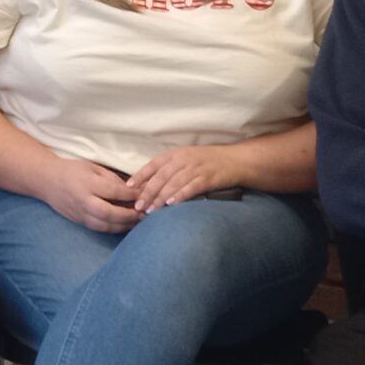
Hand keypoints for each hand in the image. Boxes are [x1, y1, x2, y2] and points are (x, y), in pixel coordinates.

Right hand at [37, 156, 140, 233]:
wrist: (47, 181)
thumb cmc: (72, 170)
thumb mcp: (93, 167)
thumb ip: (112, 179)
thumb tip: (134, 190)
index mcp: (87, 182)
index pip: (113, 191)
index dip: (131, 195)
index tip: (145, 194)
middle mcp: (83, 200)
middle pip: (110, 212)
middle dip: (129, 215)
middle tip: (145, 213)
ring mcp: (80, 213)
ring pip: (105, 225)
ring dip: (124, 225)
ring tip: (138, 222)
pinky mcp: (79, 221)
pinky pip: (99, 228)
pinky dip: (114, 228)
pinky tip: (125, 226)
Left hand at [124, 146, 240, 211]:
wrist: (235, 160)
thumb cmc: (208, 162)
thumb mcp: (186, 160)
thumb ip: (169, 169)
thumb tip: (148, 185)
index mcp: (176, 154)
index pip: (153, 164)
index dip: (140, 176)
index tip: (128, 188)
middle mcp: (184, 159)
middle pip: (161, 176)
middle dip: (147, 192)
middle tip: (138, 206)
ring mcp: (196, 168)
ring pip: (173, 183)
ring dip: (160, 197)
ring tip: (150, 210)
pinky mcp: (207, 178)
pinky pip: (191, 187)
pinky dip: (180, 195)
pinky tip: (171, 204)